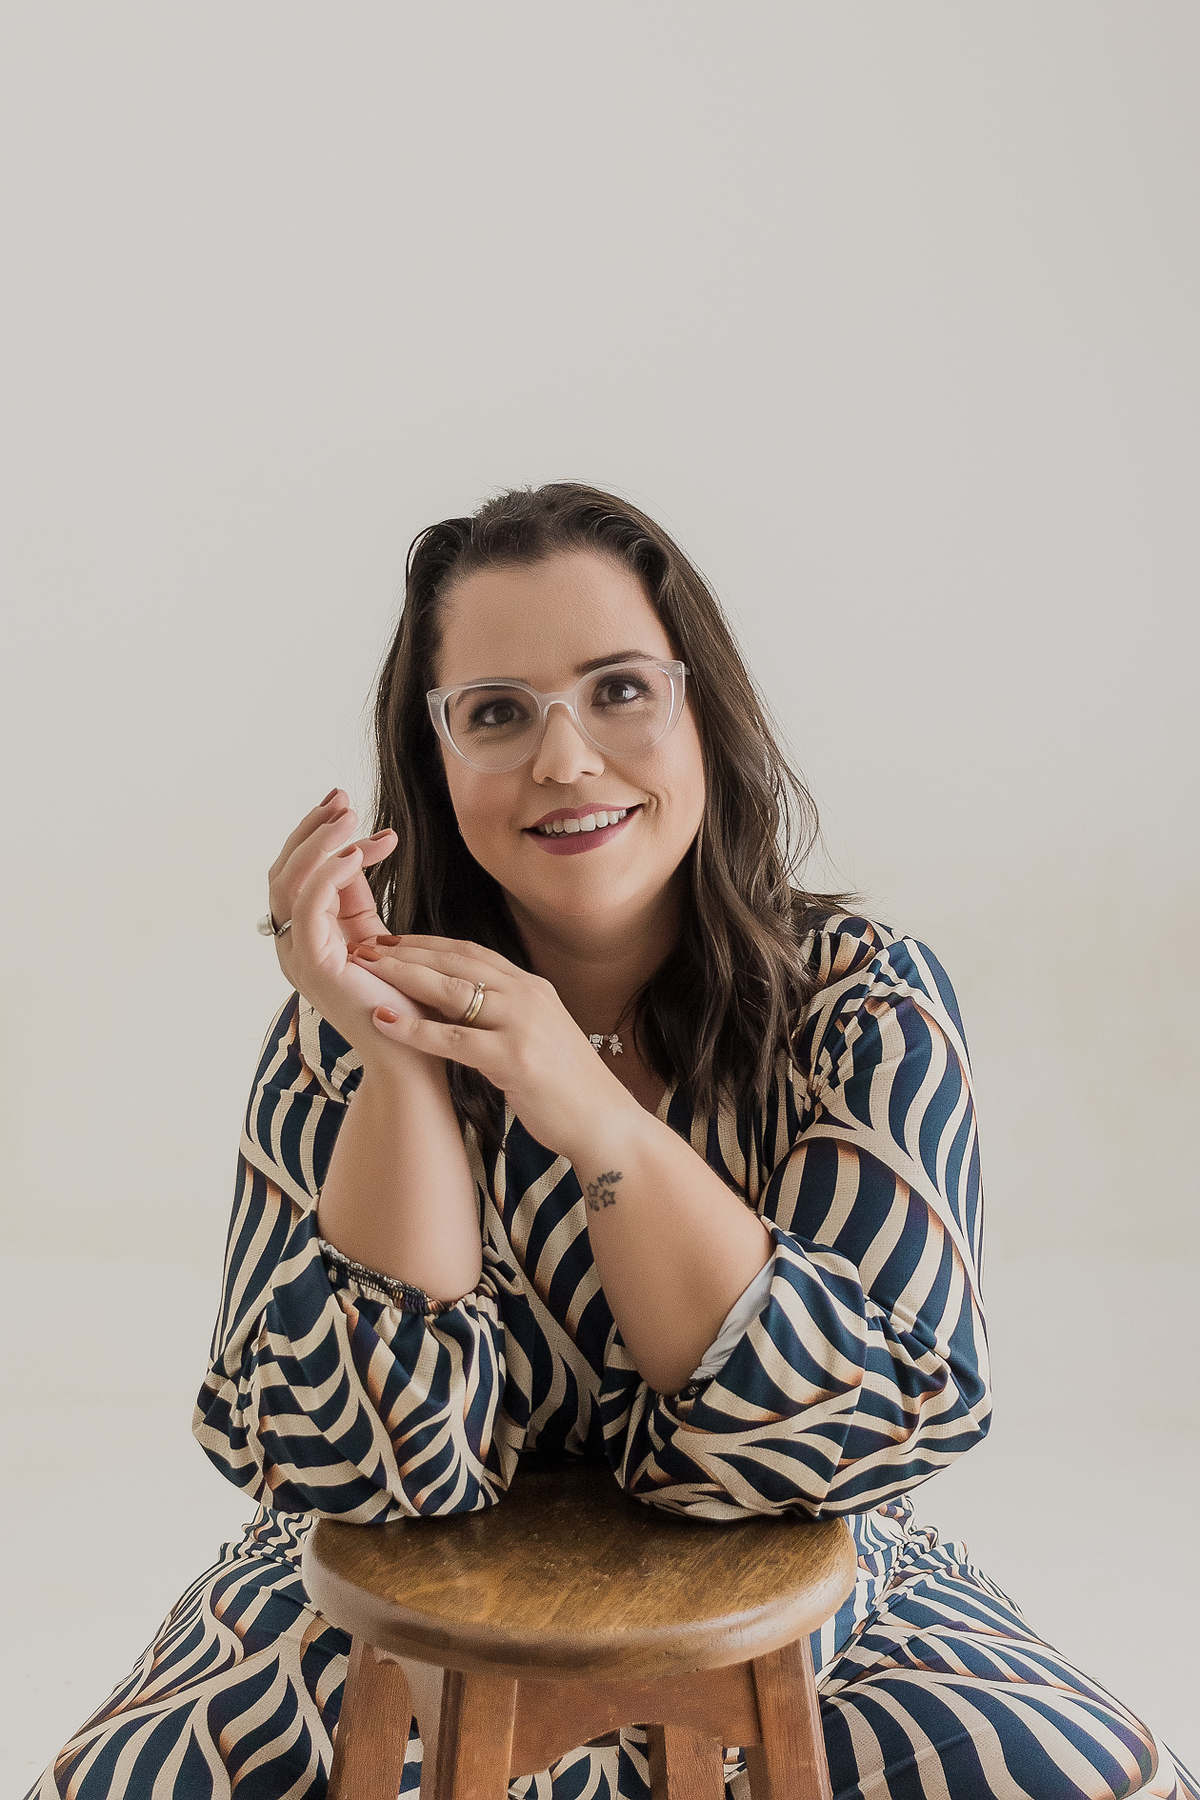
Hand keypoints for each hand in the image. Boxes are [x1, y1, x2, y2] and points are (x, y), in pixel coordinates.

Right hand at [267, 791, 422, 1058]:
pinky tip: (357, 852)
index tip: (349, 807)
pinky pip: (309, 906)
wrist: (415, 1054)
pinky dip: (329, 873)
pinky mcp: (314, 964)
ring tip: (350, 818)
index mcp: (307, 938)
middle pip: (284, 871)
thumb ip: (358, 897)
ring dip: (320, 843)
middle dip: (312, 830)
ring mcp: (299, 956)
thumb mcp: (379, 936)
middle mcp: (294, 945)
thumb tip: (359, 847)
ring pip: (291, 882)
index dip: (317, 836)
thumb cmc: (404, 1002)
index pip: (297, 874)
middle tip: (343, 799)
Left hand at [348, 936, 639, 1158]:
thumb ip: (502, 1015)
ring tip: (364, 971)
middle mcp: (527, 996)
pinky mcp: (514, 1058)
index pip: (470, 952)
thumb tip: (455, 1008)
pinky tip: (384, 1022)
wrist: (604, 1122)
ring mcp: (522, 1025)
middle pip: (455, 962)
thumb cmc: (566, 1087)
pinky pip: (453, 1039)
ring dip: (403, 977)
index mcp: (532, 987)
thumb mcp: (535, 1035)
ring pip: (451, 991)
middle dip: (406, 952)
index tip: (390, 939)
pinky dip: (414, 1029)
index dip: (427, 943)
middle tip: (364, 946)